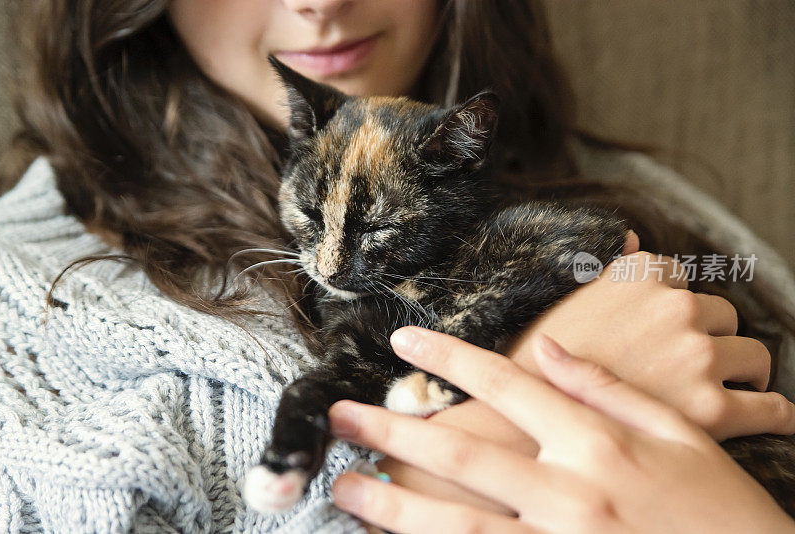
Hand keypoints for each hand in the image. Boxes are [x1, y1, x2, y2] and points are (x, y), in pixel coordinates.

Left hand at [329, 327, 794, 533]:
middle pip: (465, 455)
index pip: (507, 385)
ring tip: (346, 490)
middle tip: (339, 416)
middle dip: (395, 432)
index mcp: (597, 444)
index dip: (449, 358)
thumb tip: (548, 348)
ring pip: (460, 526)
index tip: (402, 340)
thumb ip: (605, 387)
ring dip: (396, 508)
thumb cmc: (718, 507)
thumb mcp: (676, 432)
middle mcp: (571, 493)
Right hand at [509, 242, 788, 440]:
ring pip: (753, 356)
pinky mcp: (714, 410)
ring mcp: (698, 356)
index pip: (683, 281)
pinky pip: (771, 408)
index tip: (664, 331)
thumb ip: (609, 268)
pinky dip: (776, 413)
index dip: (675, 309)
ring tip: (730, 390)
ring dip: (741, 372)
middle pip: (722, 316)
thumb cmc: (537, 362)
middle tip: (687, 367)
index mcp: (641, 273)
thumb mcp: (565, 299)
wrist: (518, 422)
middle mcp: (677, 307)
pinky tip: (773, 417)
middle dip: (709, 338)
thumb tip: (634, 236)